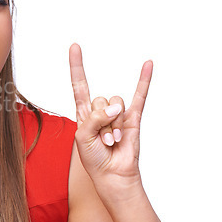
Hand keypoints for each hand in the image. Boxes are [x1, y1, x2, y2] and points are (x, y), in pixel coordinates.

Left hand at [69, 43, 152, 186]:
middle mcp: (101, 110)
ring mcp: (117, 113)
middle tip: (102, 140)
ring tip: (112, 141)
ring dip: (113, 126)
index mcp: (84, 113)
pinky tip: (148, 65)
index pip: (79, 85)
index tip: (74, 47)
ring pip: (116, 105)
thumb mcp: (83, 137)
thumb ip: (95, 118)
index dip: (77, 67)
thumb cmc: (93, 158)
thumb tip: (116, 107)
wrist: (111, 174)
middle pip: (100, 100)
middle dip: (100, 121)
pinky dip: (144, 80)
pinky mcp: (133, 119)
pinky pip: (139, 96)